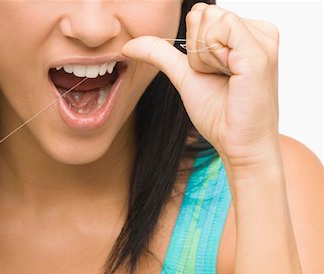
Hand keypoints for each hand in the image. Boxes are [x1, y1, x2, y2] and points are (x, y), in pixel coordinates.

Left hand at [122, 3, 279, 168]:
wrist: (238, 144)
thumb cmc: (219, 114)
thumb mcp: (184, 74)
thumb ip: (160, 53)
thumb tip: (129, 45)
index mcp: (247, 33)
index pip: (202, 14)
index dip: (194, 45)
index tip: (213, 71)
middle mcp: (259, 31)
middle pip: (204, 13)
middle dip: (197, 49)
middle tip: (218, 76)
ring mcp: (262, 40)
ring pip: (209, 18)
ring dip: (203, 56)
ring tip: (225, 78)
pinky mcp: (259, 53)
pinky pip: (220, 28)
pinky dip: (210, 56)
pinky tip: (228, 75)